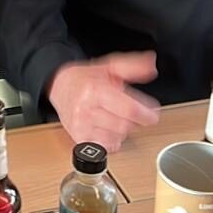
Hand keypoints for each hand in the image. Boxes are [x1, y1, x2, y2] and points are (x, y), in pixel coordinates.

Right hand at [45, 51, 161, 149]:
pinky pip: (106, 147)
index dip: (146, 114)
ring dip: (123, 131)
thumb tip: (151, 66)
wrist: (59, 86)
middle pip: (125, 126)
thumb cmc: (84, 79)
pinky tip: (109, 129)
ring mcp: (81, 126)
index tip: (153, 114)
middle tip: (132, 112)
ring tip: (117, 118)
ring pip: (117, 138)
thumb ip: (132, 66)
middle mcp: (86, 110)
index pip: (128, 109)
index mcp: (95, 90)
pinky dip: (113, 140)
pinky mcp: (79, 138)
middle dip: (134, 120)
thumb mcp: (109, 67)